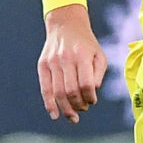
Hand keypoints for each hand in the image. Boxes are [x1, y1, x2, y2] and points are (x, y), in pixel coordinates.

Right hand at [38, 3, 107, 121]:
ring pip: (58, 92)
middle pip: (71, 91)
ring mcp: (52, 63)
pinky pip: (45, 88)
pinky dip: (49, 104)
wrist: (65, 25)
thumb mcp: (99, 55)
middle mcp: (66, 59)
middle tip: (84, 109)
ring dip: (66, 108)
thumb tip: (92, 92)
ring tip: (73, 117)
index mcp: (82, 56)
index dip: (90, 97)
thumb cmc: (86, 44)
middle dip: (79, 105)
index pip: (86, 84)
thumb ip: (99, 74)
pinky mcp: (42, 66)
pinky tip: (55, 115)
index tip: (93, 101)